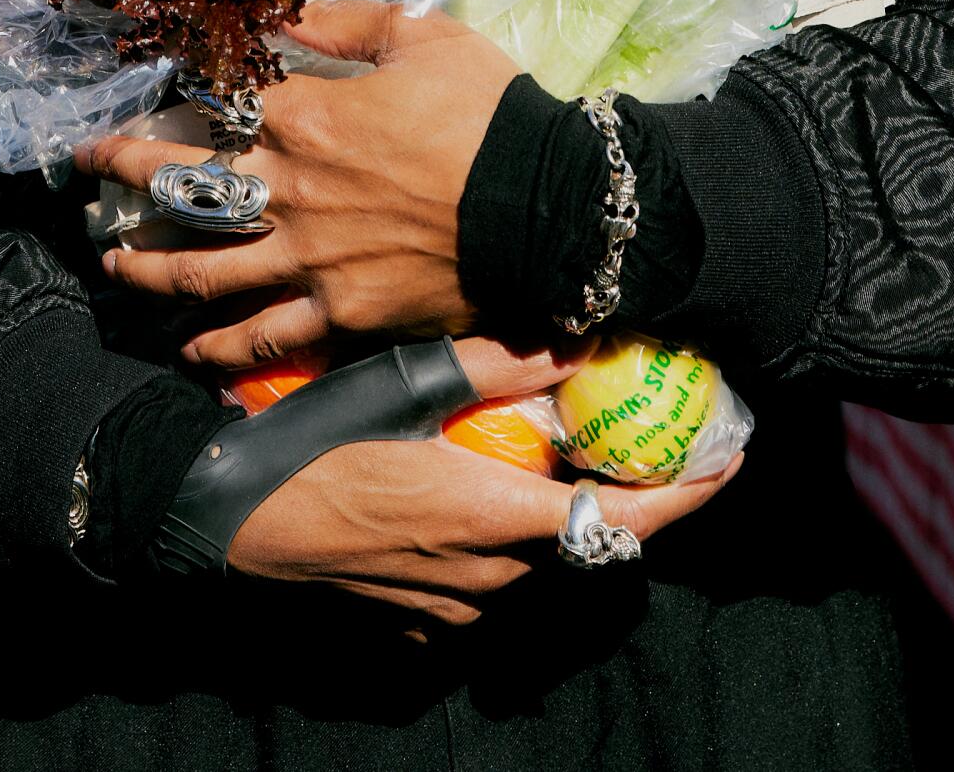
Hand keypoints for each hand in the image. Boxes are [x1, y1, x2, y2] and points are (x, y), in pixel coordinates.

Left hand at [77, 3, 519, 365]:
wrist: (547, 207)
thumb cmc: (489, 112)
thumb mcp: (419, 38)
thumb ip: (340, 23)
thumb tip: (275, 10)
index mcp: (306, 118)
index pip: (210, 106)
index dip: (163, 101)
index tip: (131, 97)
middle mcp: (290, 191)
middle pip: (183, 188)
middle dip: (122, 176)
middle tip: (83, 174)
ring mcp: (309, 260)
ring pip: (204, 270)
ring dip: (147, 268)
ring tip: (111, 264)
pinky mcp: (341, 313)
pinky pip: (265, 338)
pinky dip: (220, 347)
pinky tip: (189, 349)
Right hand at [228, 340, 739, 623]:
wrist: (226, 514)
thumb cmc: (311, 439)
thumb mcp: (407, 383)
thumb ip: (497, 362)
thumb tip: (577, 334)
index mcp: (494, 518)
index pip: (623, 520)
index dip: (686, 495)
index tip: (728, 458)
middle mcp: (484, 577)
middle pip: (576, 533)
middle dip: (605, 481)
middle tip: (619, 420)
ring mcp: (448, 607)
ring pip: (527, 554)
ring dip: (543, 503)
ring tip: (540, 440)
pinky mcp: (413, 618)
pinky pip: (477, 578)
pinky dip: (492, 532)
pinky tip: (468, 479)